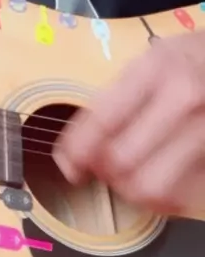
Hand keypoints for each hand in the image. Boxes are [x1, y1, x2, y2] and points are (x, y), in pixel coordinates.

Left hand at [52, 30, 204, 215]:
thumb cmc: (189, 60)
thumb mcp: (150, 59)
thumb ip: (114, 97)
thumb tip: (76, 149)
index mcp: (155, 68)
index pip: (103, 120)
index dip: (76, 150)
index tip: (68, 164)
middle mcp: (184, 98)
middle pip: (123, 160)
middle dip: (103, 171)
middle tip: (100, 168)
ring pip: (152, 186)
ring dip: (130, 189)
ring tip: (127, 176)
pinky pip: (181, 194)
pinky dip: (162, 197)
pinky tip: (157, 178)